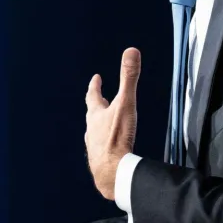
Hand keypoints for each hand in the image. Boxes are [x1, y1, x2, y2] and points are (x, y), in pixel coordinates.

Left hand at [85, 47, 140, 200]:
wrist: (111, 172)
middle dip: (96, 105)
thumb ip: (129, 78)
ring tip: (103, 125)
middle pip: (92, 114)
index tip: (96, 78)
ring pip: (94, 133)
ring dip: (99, 126)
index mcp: (96, 115)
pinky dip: (105, 146)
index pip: (93, 96)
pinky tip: (110, 152)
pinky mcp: (100, 163)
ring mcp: (94, 147)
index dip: (95, 86)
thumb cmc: (117, 137)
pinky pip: (102, 151)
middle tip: (98, 98)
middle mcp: (91, 130)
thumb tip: (131, 50)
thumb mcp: (125, 103)